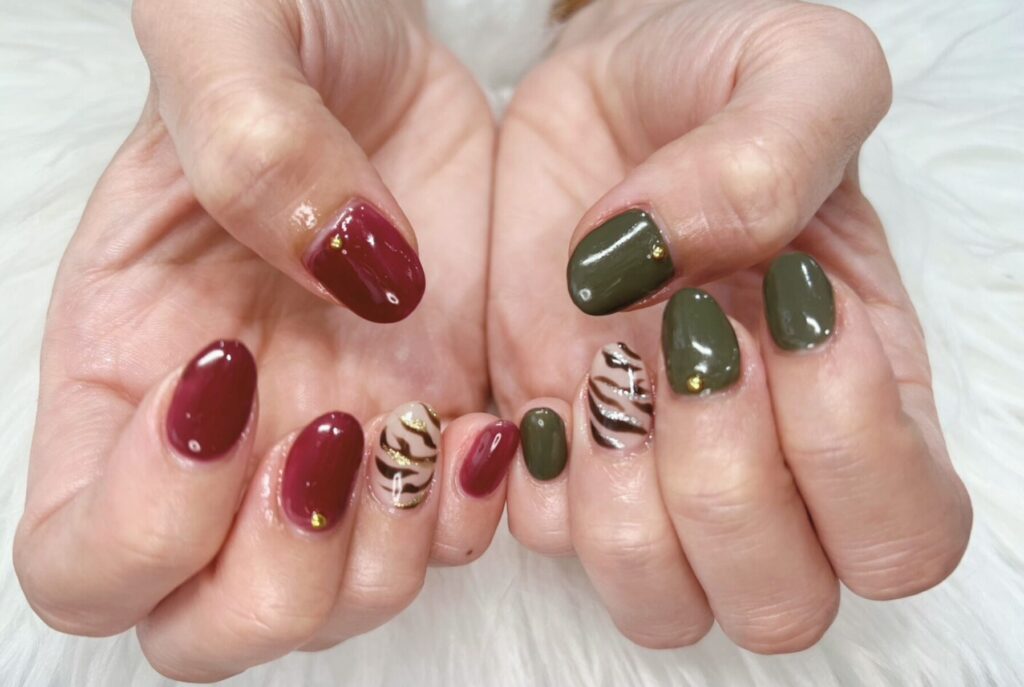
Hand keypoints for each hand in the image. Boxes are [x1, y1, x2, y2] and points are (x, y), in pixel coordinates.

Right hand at [14, 0, 504, 680]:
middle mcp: (225, 443)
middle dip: (279, 573)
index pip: (78, 560)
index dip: (141, 525)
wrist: (393, 60)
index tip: (225, 379)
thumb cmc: (290, 31)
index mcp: (124, 369)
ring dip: (386, 551)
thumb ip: (249, 141)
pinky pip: (444, 546)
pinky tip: (489, 420)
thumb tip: (346, 271)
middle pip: (206, 628)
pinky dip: (470, 515)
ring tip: (424, 416)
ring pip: (334, 608)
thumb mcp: (232, 36)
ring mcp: (334, 448)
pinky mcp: (433, 433)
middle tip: (337, 429)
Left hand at [492, 0, 971, 651]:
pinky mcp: (551, 454)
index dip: (849, 454)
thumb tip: (671, 268)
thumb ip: (773, 156)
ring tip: (608, 368)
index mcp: (863, 387)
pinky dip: (536, 481)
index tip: (786, 308)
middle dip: (726, 483)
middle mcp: (764, 454)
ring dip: (627, 503)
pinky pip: (546, 542)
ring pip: (663, 603)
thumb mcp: (793, 68)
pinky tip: (545, 383)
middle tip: (687, 340)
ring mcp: (648, 467)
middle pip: (780, 603)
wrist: (601, 92)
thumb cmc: (716, 78)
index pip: (905, 536)